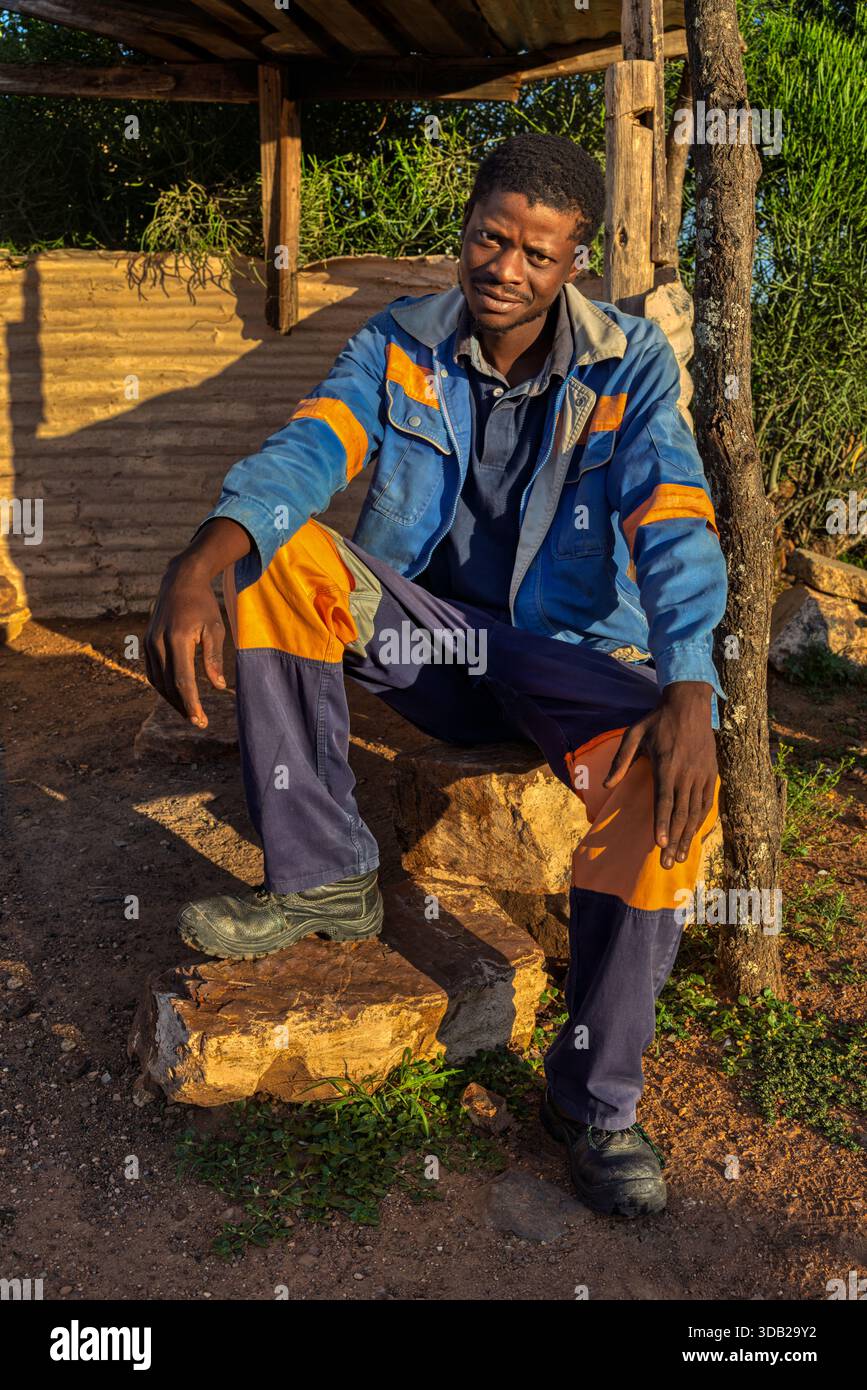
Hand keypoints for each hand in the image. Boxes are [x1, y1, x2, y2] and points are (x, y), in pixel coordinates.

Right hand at [144, 558, 226, 726]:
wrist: (180, 581)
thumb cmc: (203, 605)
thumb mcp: (215, 628)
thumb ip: (214, 658)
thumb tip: (217, 687)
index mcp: (177, 639)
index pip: (182, 680)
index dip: (191, 703)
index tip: (199, 719)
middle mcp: (158, 643)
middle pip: (169, 685)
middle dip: (183, 706)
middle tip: (199, 721)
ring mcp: (149, 643)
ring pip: (158, 682)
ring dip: (172, 700)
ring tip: (189, 712)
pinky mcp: (146, 643)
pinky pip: (153, 672)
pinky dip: (164, 687)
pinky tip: (176, 695)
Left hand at [602, 681, 717, 868]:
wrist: (690, 704)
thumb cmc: (657, 721)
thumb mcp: (634, 734)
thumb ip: (621, 761)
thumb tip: (606, 785)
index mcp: (666, 765)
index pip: (664, 800)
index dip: (662, 823)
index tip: (659, 843)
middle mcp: (686, 773)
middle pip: (680, 813)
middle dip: (673, 840)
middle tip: (666, 863)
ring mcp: (701, 774)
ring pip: (695, 811)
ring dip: (687, 836)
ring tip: (679, 857)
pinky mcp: (711, 773)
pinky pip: (707, 802)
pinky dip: (700, 821)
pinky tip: (693, 835)